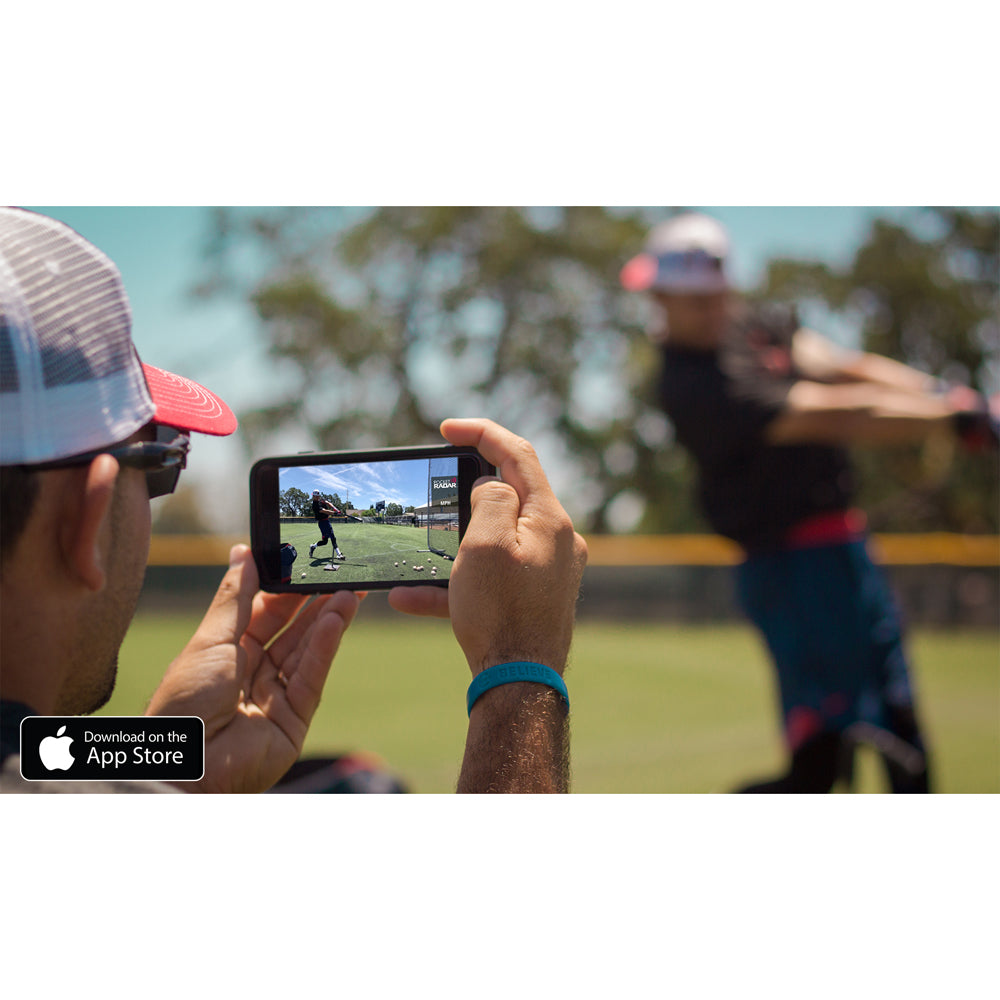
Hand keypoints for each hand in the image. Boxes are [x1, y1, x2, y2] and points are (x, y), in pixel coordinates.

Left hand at [146, 544, 361, 792]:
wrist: (185, 766)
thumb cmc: (184, 703)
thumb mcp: (209, 640)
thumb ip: (236, 597)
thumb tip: (243, 552)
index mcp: (227, 653)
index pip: (263, 612)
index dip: (283, 587)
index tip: (303, 560)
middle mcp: (253, 673)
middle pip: (291, 630)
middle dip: (315, 601)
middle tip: (341, 572)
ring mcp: (275, 696)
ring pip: (307, 650)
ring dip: (328, 620)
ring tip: (350, 590)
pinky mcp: (294, 719)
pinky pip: (311, 677)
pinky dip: (324, 648)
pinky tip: (337, 621)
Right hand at [389, 418, 587, 676]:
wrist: (519, 685)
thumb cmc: (502, 614)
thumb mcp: (485, 544)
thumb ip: (489, 500)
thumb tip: (491, 488)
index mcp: (549, 518)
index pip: (518, 455)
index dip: (482, 433)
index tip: (448, 429)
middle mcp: (556, 540)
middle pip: (510, 496)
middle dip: (465, 492)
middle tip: (436, 490)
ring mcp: (548, 570)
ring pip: (494, 541)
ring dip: (452, 545)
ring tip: (417, 552)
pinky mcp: (534, 598)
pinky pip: (492, 577)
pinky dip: (456, 581)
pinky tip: (411, 596)